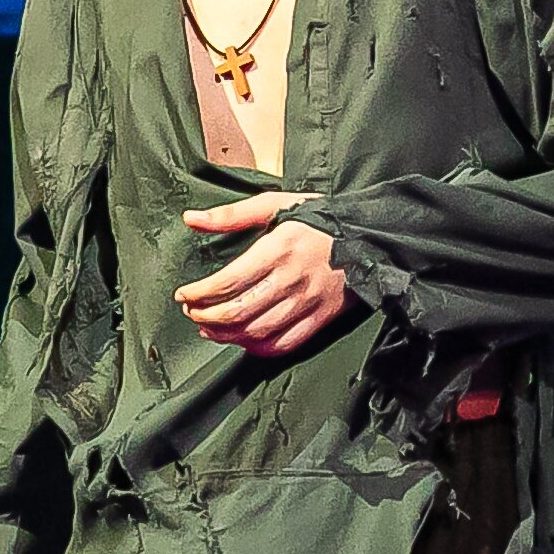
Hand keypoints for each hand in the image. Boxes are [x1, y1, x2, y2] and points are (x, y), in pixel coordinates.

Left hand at [175, 193, 349, 354]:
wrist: (369, 236)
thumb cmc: (319, 218)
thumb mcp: (275, 205)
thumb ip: (231, 215)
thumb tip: (191, 219)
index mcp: (279, 249)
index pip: (229, 281)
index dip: (200, 293)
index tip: (184, 294)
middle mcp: (292, 279)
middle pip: (238, 311)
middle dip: (206, 316)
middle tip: (192, 312)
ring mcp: (308, 302)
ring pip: (257, 331)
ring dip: (226, 335)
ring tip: (209, 328)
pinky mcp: (320, 318)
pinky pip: (284, 344)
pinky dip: (257, 348)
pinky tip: (242, 340)